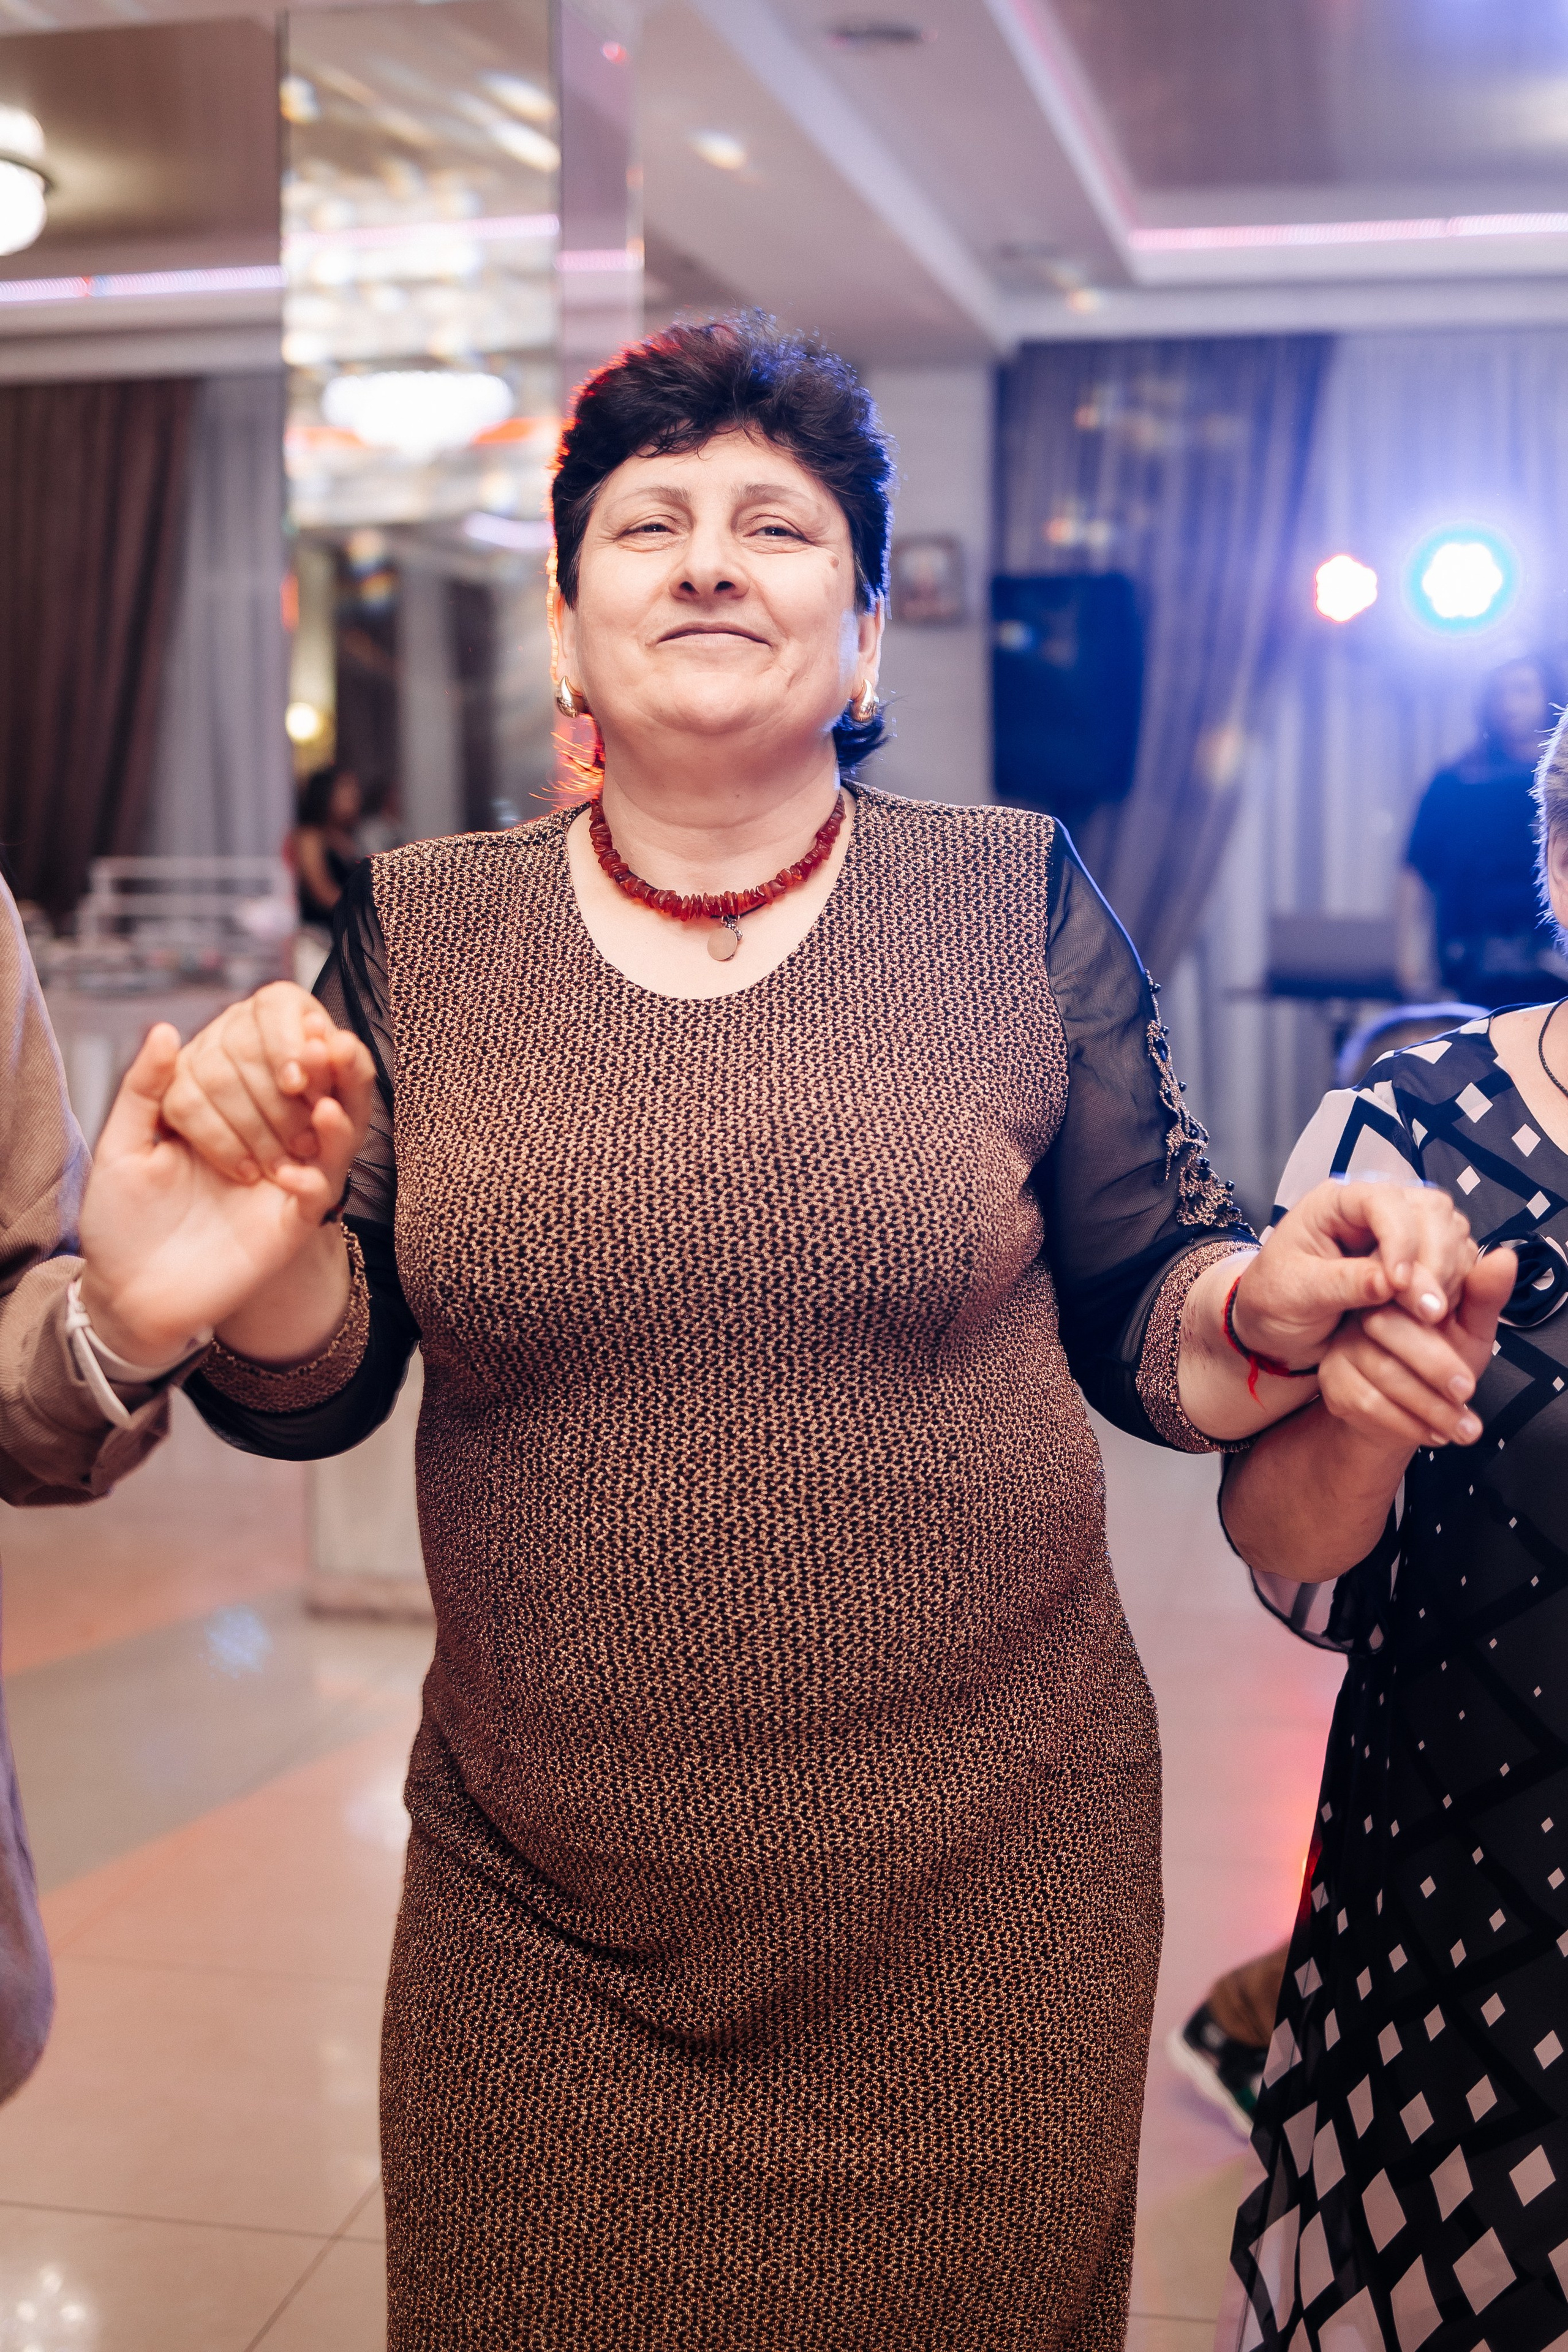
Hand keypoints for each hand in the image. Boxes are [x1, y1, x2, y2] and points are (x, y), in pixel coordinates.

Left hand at [76, 1020, 372, 1362]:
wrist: (128, 1295)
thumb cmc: (121, 1221)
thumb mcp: (122, 1146)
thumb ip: (144, 1089)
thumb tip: (166, 1029)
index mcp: (232, 1116)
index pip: (271, 1069)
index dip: (288, 1046)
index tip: (296, 1027)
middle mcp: (270, 1143)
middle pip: (318, 1097)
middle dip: (330, 1072)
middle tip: (326, 1048)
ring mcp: (285, 1184)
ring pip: (332, 1143)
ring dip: (338, 1119)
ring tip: (327, 1105)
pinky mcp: (289, 1226)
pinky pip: (317, 1197)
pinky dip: (314, 1181)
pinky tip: (293, 1172)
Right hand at [159, 981, 372, 1183]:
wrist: (285, 1177)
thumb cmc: (325, 1130)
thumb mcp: (349, 1104)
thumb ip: (353, 1073)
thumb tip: (342, 1044)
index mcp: (282, 1006)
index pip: (275, 1007)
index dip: (284, 1045)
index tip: (298, 1085)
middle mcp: (238, 1019)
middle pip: (243, 1046)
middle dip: (277, 1102)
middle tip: (307, 1144)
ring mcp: (201, 1051)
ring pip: (215, 1077)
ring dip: (254, 1128)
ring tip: (284, 1163)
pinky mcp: (175, 1088)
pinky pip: (186, 1107)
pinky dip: (221, 1143)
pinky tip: (248, 1169)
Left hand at [1232, 1178, 1478, 1371]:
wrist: (1276, 1326)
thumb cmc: (1276, 1299)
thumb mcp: (1298, 1293)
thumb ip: (1345, 1284)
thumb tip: (1391, 1283)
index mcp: (1335, 1203)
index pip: (1382, 1201)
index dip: (1399, 1237)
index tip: (1399, 1284)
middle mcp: (1373, 1209)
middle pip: (1429, 1210)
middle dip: (1434, 1258)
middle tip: (1426, 1309)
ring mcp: (1399, 1232)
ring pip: (1450, 1231)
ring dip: (1449, 1273)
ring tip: (1429, 1314)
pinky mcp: (1417, 1259)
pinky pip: (1454, 1259)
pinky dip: (1454, 1285)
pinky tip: (1435, 1314)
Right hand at [1319, 1247, 1516, 1451]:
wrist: (1406, 1411)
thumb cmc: (1441, 1360)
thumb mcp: (1469, 1329)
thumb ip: (1484, 1297)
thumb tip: (1505, 1257)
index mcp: (1397, 1284)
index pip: (1402, 1279)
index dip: (1420, 1294)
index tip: (1445, 1316)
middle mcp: (1362, 1308)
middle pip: (1387, 1326)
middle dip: (1434, 1363)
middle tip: (1468, 1390)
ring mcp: (1342, 1344)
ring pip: (1383, 1372)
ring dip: (1430, 1406)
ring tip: (1465, 1428)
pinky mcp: (1332, 1379)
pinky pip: (1369, 1403)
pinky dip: (1408, 1424)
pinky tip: (1436, 1434)